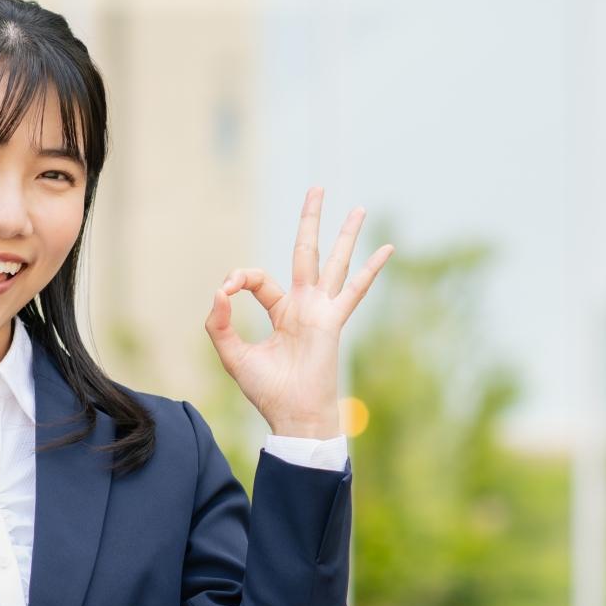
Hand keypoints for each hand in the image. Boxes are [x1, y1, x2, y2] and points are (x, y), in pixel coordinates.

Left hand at [206, 185, 393, 437]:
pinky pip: (354, 290)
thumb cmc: (267, 392)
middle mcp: (304, 306)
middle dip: (310, 220)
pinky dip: (370, 269)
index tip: (225, 291)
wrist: (292, 416)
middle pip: (306, 252)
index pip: (260, 280)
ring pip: (334, 262)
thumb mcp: (233, 356)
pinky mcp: (332, 321)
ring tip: (358, 207)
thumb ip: (221, 324)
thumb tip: (219, 292)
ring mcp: (321, 311)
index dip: (239, 279)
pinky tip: (386, 249)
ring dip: (345, 234)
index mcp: (281, 312)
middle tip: (317, 189)